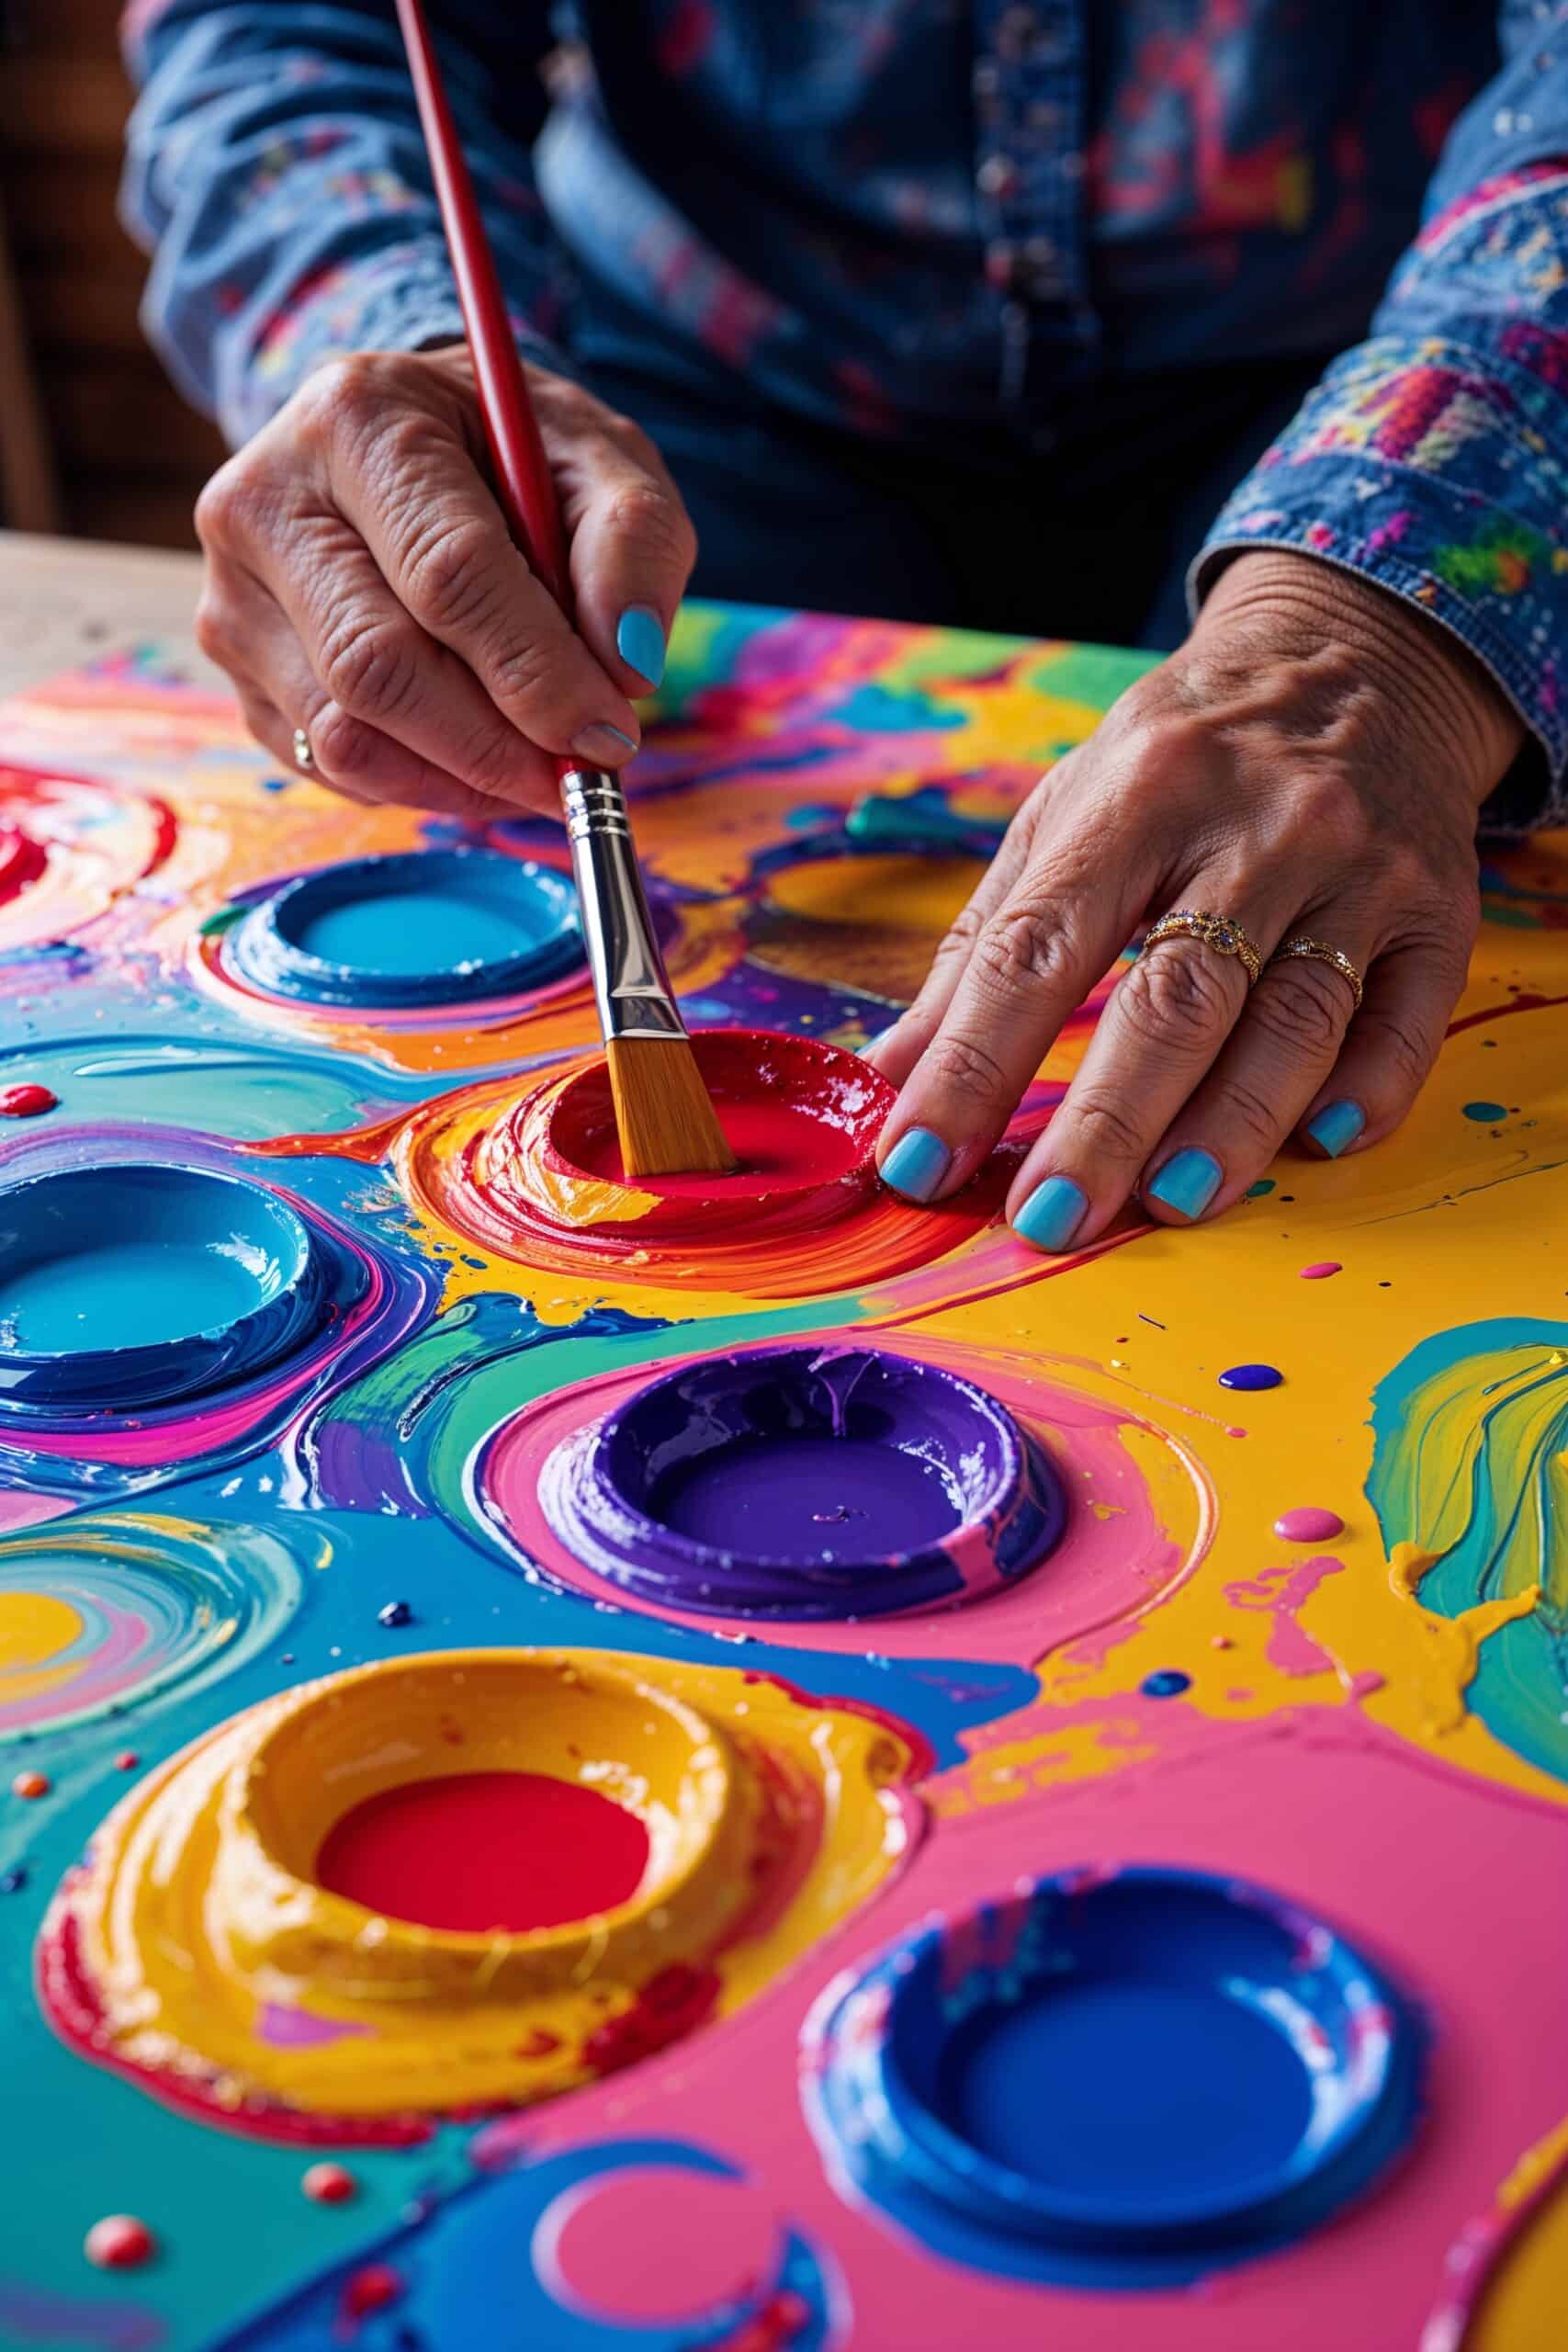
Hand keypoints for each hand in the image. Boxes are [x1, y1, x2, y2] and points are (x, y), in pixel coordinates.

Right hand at [194, 344, 695, 818]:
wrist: (415, 444)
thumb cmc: (514, 454)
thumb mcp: (601, 460)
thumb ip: (632, 543)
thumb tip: (627, 666)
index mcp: (359, 419)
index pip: (447, 574)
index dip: (536, 673)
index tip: (609, 734)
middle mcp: (267, 500)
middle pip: (379, 667)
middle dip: (496, 745)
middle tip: (578, 775)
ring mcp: (233, 589)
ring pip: (344, 733)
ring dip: (460, 778)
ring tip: (534, 768)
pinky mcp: (235, 664)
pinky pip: (326, 764)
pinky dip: (418, 784)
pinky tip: (474, 757)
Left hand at [868, 551, 1523, 1242]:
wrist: (1353, 657)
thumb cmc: (1180, 758)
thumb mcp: (1064, 814)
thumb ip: (980, 945)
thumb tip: (891, 1075)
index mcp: (1137, 793)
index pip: (1039, 948)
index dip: (973, 1063)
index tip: (918, 1158)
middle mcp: (1256, 825)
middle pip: (1176, 997)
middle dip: (1104, 1122)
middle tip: (1046, 1220)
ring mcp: (1358, 869)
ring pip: (1294, 1020)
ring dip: (1230, 1126)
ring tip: (1169, 1205)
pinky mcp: (1438, 908)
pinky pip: (1406, 1018)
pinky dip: (1367, 1090)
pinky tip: (1319, 1147)